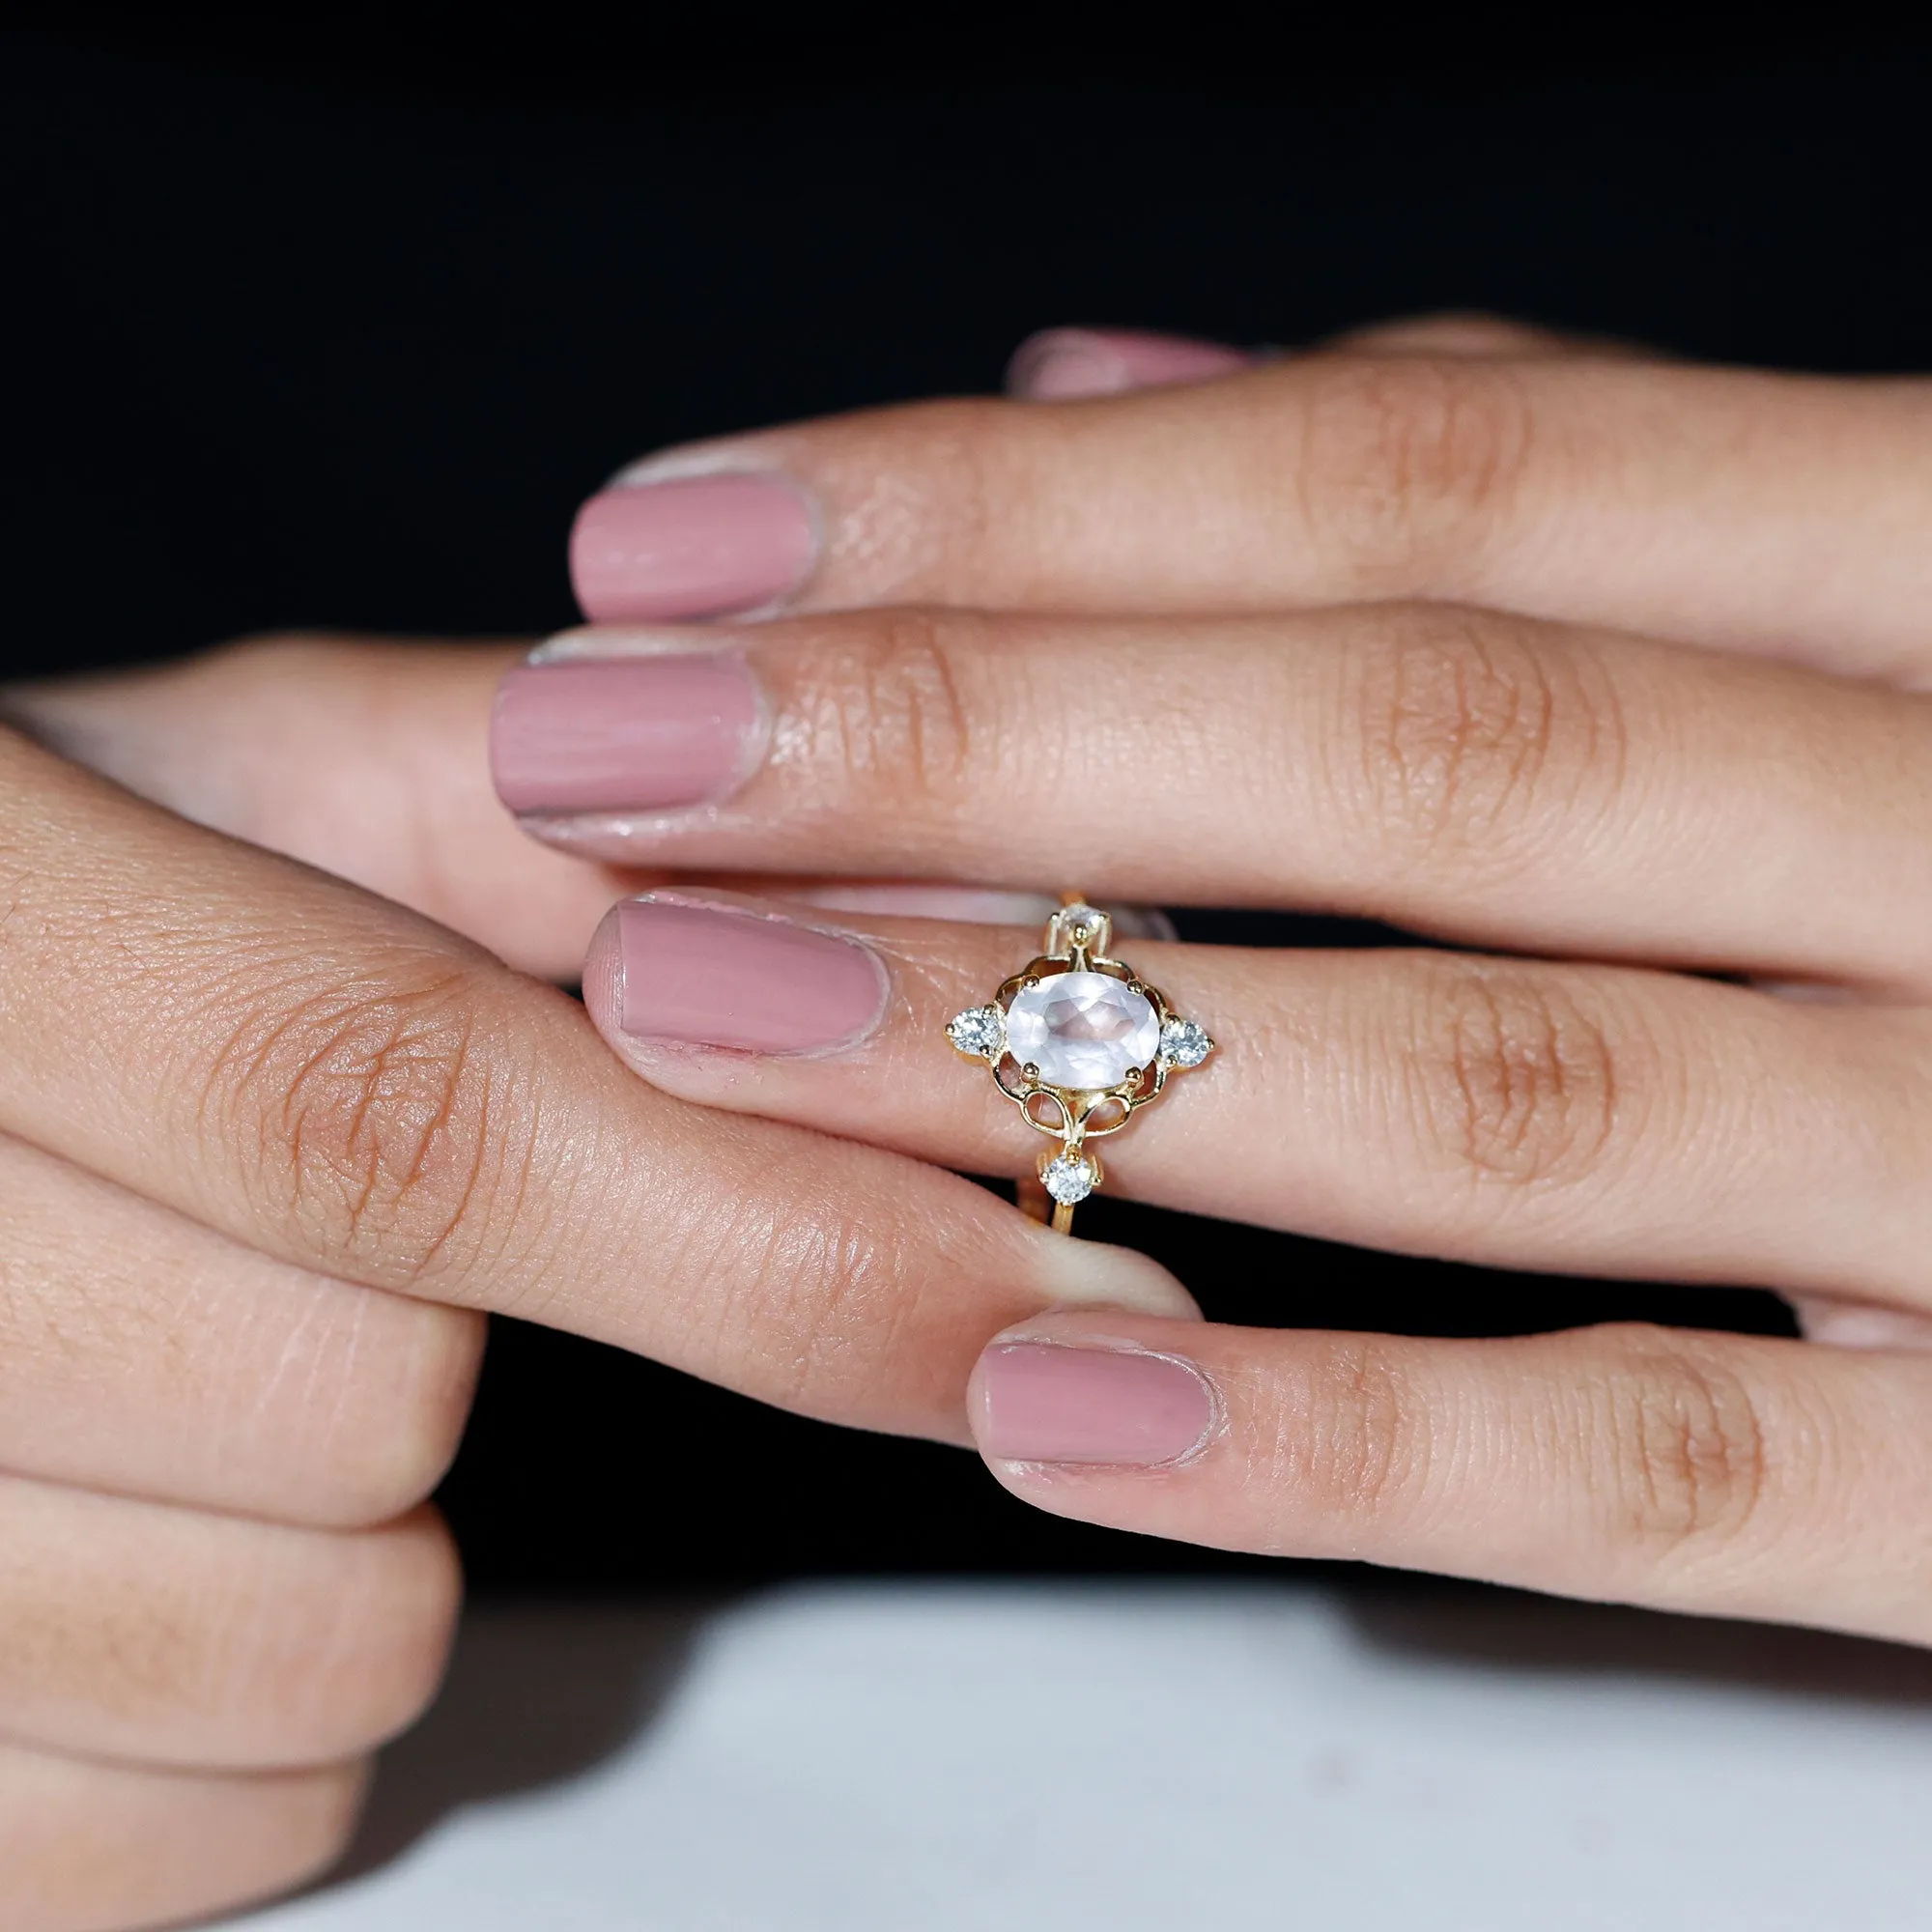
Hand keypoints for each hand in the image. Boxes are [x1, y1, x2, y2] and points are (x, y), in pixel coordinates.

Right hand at [0, 678, 1187, 1930]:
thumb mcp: (236, 779)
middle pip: (368, 1416)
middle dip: (464, 1333)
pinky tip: (156, 1510)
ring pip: (307, 1654)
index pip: (390, 1114)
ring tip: (208, 1353)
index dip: (758, 1229)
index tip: (1046, 1301)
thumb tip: (920, 935)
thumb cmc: (20, 905)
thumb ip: (554, 820)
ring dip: (363, 1525)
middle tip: (340, 1231)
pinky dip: (263, 1701)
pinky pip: (209, 1823)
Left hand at [493, 318, 1931, 1645]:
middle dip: (972, 739)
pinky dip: (1352, 1450)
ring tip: (705, 1018)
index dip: (1015, 503)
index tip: (679, 541)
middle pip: (1432, 745)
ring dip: (1067, 1057)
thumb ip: (1518, 477)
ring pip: (1520, 1091)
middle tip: (599, 754)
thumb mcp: (1848, 593)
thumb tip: (1099, 385)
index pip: (1430, 479)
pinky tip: (1039, 1398)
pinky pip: (1683, 1483)